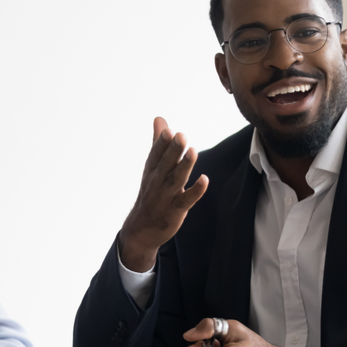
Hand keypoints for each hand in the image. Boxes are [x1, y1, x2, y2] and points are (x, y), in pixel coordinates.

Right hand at [119, 117, 208, 271]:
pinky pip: (186, 200)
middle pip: (165, 164)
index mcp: (151, 171)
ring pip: (175, 180)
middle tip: (180, 135)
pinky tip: (205, 180)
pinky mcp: (176, 210)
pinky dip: (195, 191)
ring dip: (184, 166)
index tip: (168, 130)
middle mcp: (157, 182)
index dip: (161, 143)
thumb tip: (160, 119)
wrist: (142, 228)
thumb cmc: (151, 193)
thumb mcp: (152, 167)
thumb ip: (158, 142)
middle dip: (173, 150)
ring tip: (193, 151)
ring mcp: (166, 197)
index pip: (155, 155)